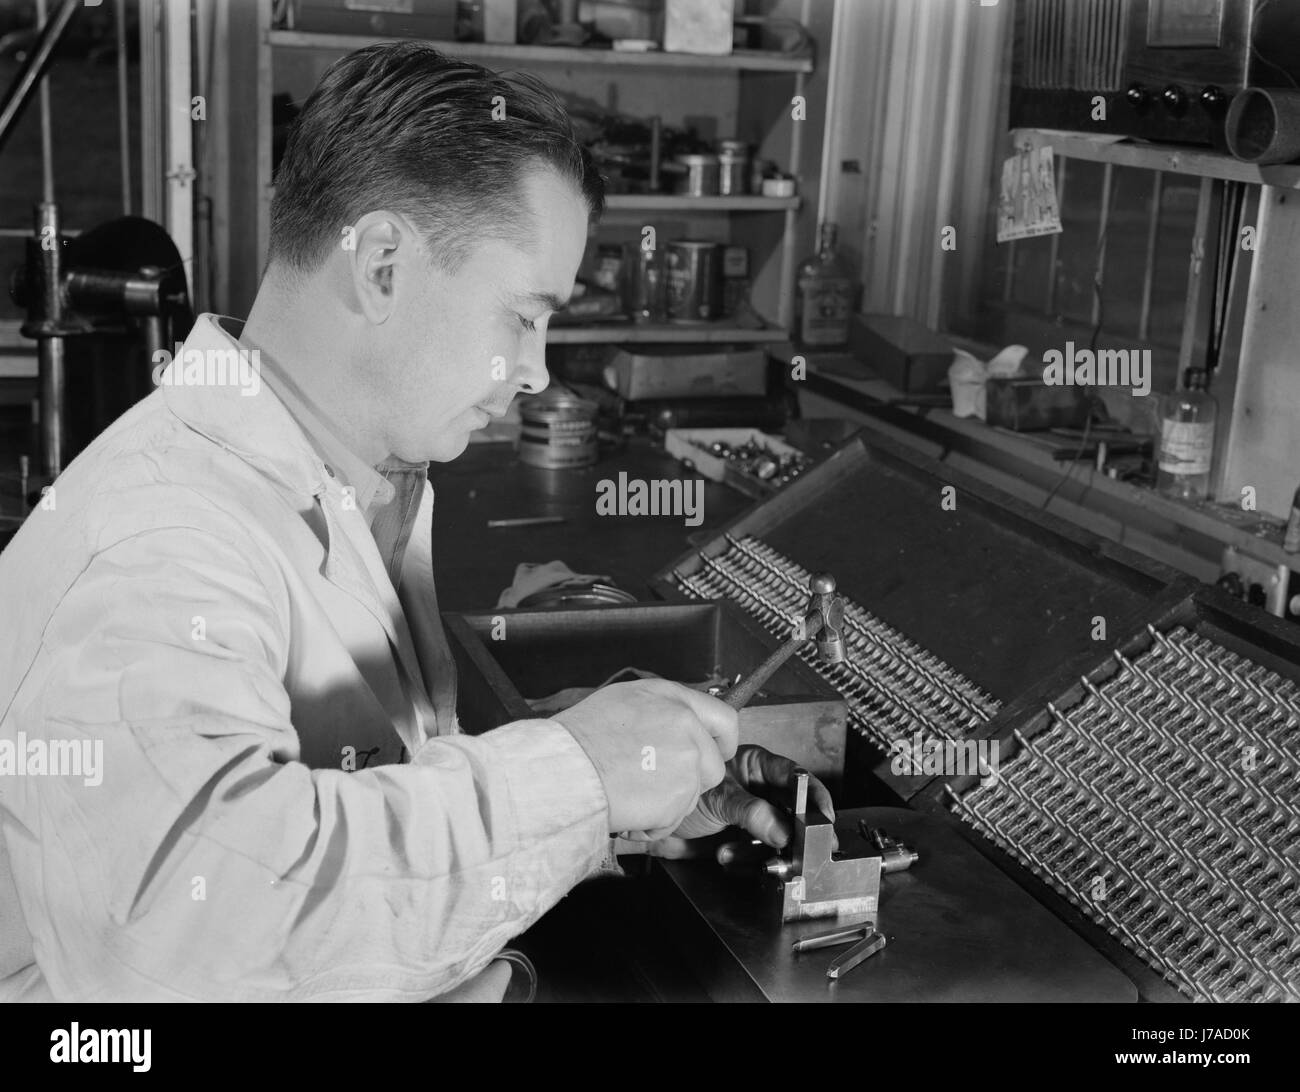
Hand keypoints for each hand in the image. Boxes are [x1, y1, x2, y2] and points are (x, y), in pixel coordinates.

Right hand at [552, 679, 737, 837]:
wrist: (563, 769)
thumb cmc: (579, 737)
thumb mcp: (623, 701)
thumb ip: (661, 710)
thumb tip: (676, 723)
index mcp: (673, 699)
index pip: (725, 719)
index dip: (723, 742)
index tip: (717, 753)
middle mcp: (687, 726)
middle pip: (713, 766)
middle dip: (691, 782)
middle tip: (654, 785)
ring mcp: (686, 763)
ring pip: (692, 797)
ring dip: (666, 805)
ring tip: (628, 795)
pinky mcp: (679, 798)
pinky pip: (673, 821)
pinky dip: (651, 825)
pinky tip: (625, 810)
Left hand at [625, 745, 834, 860]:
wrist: (646, 820)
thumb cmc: (674, 788)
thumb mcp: (717, 797)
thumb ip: (751, 811)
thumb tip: (782, 829)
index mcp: (755, 765)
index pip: (795, 776)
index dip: (813, 794)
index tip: (823, 815)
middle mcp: (757, 789)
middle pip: (791, 809)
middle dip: (792, 830)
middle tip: (798, 846)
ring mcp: (750, 816)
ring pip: (777, 837)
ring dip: (758, 848)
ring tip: (733, 848)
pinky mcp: (741, 840)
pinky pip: (757, 855)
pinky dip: (743, 858)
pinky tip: (724, 853)